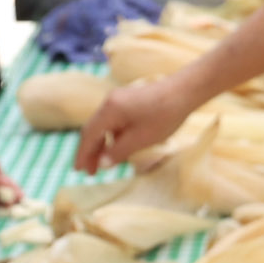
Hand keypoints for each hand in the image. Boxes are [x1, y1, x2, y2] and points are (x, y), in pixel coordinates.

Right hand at [75, 73, 197, 172]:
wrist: (184, 91)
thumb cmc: (164, 115)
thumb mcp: (140, 139)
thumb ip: (118, 152)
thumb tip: (101, 163)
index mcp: (109, 110)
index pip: (88, 135)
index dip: (83, 154)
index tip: (78, 170)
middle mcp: (109, 102)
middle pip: (92, 129)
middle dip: (90, 151)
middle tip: (89, 172)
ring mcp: (118, 99)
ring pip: (102, 125)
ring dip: (100, 144)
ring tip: (102, 163)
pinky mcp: (128, 100)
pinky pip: (112, 120)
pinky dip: (110, 136)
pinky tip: (117, 147)